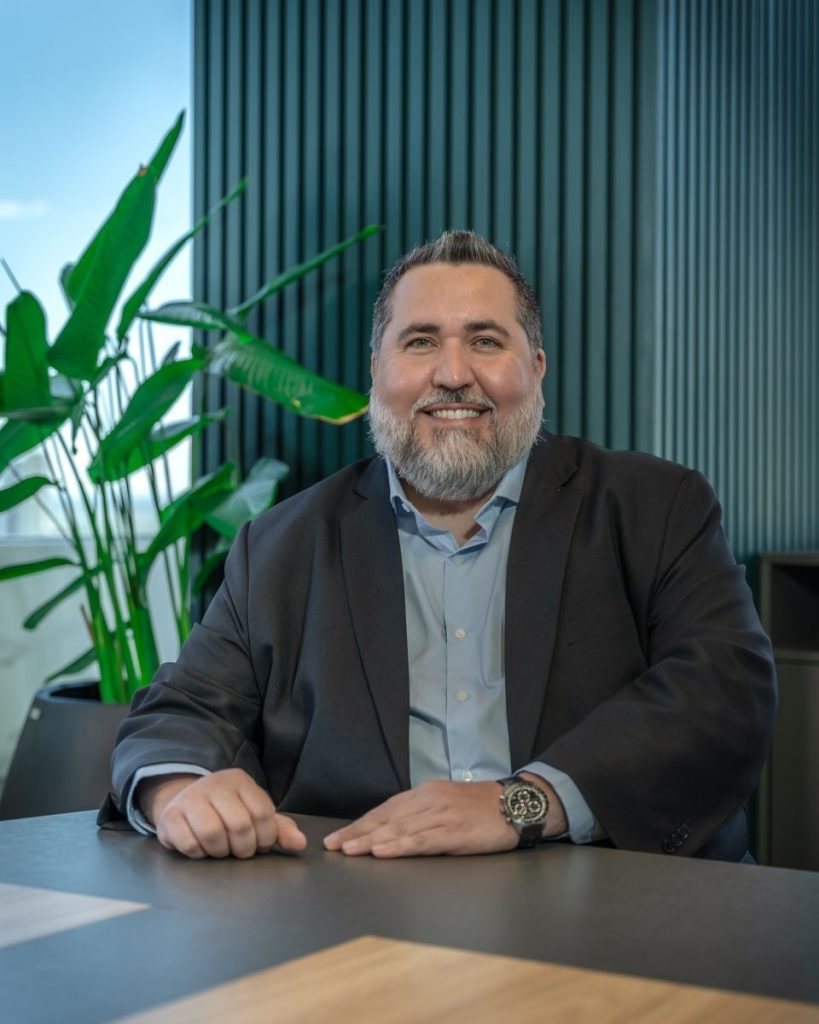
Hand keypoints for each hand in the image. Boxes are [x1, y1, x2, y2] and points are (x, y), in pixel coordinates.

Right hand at [137, 768, 306, 859]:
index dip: (265, 838)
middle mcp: (214, 784)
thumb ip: (279, 829)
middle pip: (239, 825)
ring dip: (221, 852)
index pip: (262, 813)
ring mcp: (189, 798)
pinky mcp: (169, 817)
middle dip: (244, 848)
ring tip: (221, 849)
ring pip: (213, 834)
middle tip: (240, 850)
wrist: (183, 801)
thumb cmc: (227, 811)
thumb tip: (300, 844)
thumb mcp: (255, 814)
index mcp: (240, 781)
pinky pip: (189, 845)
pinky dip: (199, 853)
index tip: (260, 844)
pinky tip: (201, 847)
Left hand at [323, 780, 519, 857]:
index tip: (339, 837)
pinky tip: (382, 852)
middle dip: (357, 833)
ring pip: (399, 829)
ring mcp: (441, 816)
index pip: (386, 810)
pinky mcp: (454, 832)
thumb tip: (393, 828)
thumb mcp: (447, 803)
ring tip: (349, 850)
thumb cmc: (482, 807)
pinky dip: (399, 847)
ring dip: (371, 841)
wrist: (516, 804)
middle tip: (333, 846)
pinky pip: (421, 840)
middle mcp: (429, 801)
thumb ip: (423, 813)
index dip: (361, 824)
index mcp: (426, 793)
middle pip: (386, 819)